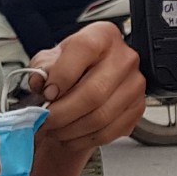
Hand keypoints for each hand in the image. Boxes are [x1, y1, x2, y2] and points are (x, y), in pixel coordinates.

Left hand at [30, 23, 147, 150]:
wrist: (87, 83)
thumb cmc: (70, 69)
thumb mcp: (50, 61)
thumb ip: (41, 69)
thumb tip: (40, 83)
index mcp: (103, 36)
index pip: (85, 50)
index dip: (63, 74)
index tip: (47, 93)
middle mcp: (124, 57)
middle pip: (94, 92)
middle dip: (62, 113)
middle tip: (44, 120)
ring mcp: (134, 85)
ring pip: (100, 117)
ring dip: (70, 130)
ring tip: (54, 129)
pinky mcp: (136, 109)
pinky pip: (108, 132)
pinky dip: (83, 139)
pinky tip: (70, 135)